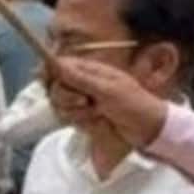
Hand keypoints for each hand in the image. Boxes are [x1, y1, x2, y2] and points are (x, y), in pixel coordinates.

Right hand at [46, 57, 170, 149]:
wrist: (148, 130)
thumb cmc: (133, 104)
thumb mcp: (107, 90)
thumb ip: (79, 78)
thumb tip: (56, 63)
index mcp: (90, 70)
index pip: (60, 65)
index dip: (50, 70)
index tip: (45, 78)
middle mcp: (83, 83)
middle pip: (55, 87)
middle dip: (66, 97)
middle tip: (84, 101)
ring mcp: (83, 101)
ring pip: (60, 105)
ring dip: (76, 112)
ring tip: (97, 113)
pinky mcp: (84, 116)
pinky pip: (69, 118)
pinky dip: (80, 121)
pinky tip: (96, 121)